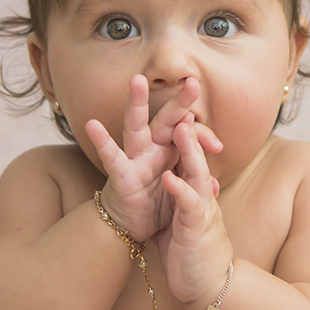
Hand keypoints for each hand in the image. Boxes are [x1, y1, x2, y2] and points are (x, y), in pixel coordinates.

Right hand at [85, 75, 221, 241]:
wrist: (133, 228)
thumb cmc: (156, 203)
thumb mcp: (181, 190)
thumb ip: (194, 182)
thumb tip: (216, 184)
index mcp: (169, 149)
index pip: (188, 133)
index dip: (202, 136)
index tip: (217, 147)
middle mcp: (151, 148)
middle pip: (166, 120)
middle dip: (179, 102)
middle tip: (193, 83)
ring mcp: (134, 158)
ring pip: (136, 127)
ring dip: (136, 104)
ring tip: (137, 81)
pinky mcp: (121, 175)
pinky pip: (111, 157)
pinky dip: (102, 142)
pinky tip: (92, 125)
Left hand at [157, 115, 232, 305]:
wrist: (210, 287)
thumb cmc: (195, 254)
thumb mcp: (186, 219)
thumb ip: (184, 198)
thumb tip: (179, 181)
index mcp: (195, 190)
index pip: (190, 154)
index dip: (183, 130)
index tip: (176, 106)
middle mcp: (202, 194)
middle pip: (197, 154)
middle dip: (191, 127)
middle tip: (186, 100)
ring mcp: (202, 209)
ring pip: (198, 173)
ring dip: (189, 150)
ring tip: (181, 128)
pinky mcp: (196, 228)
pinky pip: (189, 205)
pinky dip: (180, 190)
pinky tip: (169, 178)